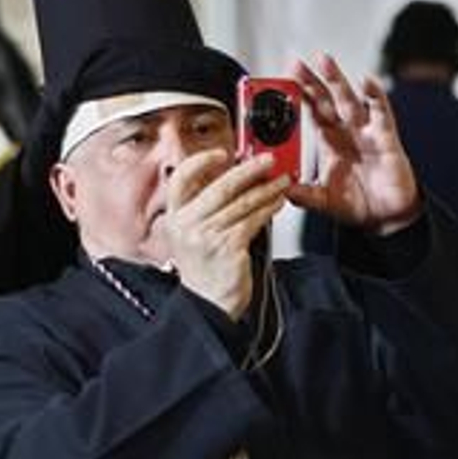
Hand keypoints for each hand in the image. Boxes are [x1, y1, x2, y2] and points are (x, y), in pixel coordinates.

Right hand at [160, 150, 289, 319]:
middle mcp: (187, 225)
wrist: (209, 304)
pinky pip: (252, 220)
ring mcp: (206, 236)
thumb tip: (237, 177)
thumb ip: (208, 207)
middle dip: (248, 169)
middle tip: (267, 160)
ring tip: (281, 181)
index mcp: (176, 217)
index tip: (221, 153)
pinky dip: (268, 208)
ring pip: (241, 203)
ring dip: (266, 189)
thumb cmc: (206, 269)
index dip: (200, 162)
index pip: (180, 179)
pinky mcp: (228, 247)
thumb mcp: (195, 234)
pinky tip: (277, 203)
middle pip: (219, 187)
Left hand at [286, 53, 420, 234]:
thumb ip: (303, 194)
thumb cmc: (356, 203)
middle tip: (296, 64)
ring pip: (349, 100)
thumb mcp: (323, 199)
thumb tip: (281, 188)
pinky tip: (366, 82)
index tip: (281, 82)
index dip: (297, 96)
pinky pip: (381, 113)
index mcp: (330, 140)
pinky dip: (375, 96)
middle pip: (326, 99)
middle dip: (311, 81)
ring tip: (324, 61)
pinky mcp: (386, 138)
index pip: (311, 112)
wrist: (386, 216)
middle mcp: (347, 130)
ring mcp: (366, 131)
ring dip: (337, 80)